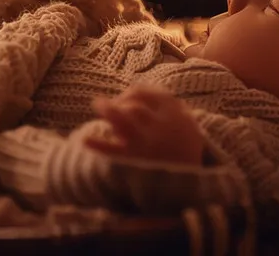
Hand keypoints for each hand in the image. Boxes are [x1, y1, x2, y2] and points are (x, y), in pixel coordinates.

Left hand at [85, 85, 204, 164]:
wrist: (194, 186)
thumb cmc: (187, 151)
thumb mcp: (188, 124)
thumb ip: (171, 106)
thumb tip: (147, 91)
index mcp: (174, 114)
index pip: (149, 94)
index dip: (133, 92)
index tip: (126, 96)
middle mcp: (160, 126)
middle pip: (135, 105)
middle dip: (119, 101)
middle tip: (107, 102)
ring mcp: (146, 143)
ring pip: (123, 119)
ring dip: (107, 110)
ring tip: (97, 104)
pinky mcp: (135, 162)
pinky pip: (113, 152)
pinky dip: (98, 145)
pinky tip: (85, 141)